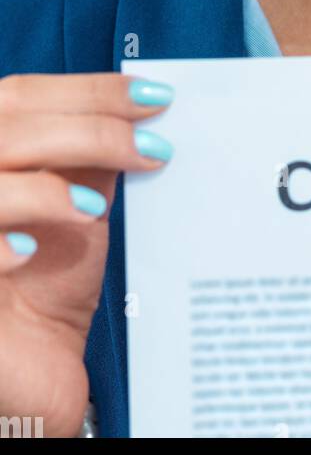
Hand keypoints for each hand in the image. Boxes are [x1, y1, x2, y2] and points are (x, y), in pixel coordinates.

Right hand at [0, 73, 174, 435]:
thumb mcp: (75, 204)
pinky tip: (31, 251)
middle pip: (7, 129)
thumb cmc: (47, 280)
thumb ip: (91, 156)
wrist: (27, 364)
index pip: (22, 95)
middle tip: (151, 146)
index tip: (153, 96)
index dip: (86, 90)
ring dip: (45, 188)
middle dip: (88, 129)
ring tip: (94, 208)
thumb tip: (143, 108)